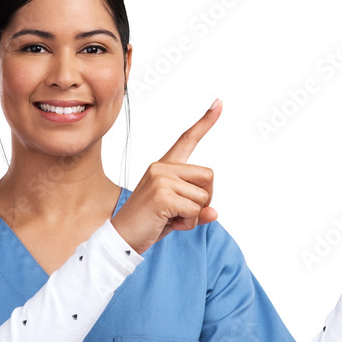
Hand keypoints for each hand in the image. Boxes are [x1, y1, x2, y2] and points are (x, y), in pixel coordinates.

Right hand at [110, 99, 221, 254]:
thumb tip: (214, 213)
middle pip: (209, 176)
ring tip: (170, 218)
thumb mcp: (177, 214)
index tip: (219, 102)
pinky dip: (187, 223)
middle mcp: (162, 167)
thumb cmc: (149, 224)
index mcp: (164, 166)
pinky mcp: (162, 194)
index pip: (187, 139)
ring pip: (203, 196)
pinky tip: (168, 223)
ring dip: (193, 214)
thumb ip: (197, 210)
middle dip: (203, 199)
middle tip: (182, 212)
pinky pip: (194, 210)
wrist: (121, 239)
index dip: (206, 122)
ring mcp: (160, 178)